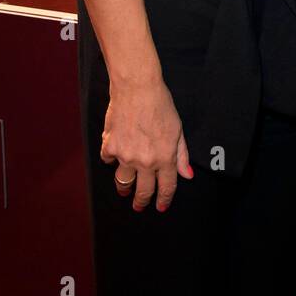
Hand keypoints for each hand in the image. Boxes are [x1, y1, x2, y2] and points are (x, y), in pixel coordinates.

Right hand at [100, 77, 192, 211]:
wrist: (137, 88)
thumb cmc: (161, 105)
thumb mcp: (178, 130)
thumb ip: (182, 155)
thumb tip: (187, 175)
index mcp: (165, 158)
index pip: (166, 187)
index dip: (164, 199)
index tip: (161, 207)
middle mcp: (145, 161)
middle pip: (143, 191)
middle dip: (142, 201)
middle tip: (139, 206)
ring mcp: (125, 155)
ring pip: (123, 181)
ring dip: (124, 188)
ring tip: (124, 190)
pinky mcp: (110, 146)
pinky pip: (108, 160)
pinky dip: (111, 159)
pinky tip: (114, 156)